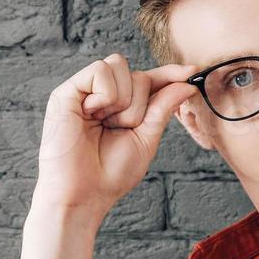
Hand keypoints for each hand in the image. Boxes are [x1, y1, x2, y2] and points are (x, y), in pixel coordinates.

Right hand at [31, 54, 199, 221]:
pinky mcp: (66, 92)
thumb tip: (187, 82)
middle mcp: (102, 96)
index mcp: (120, 107)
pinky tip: (93, 114)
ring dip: (123, 100)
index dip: (169, 74)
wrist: (84, 194)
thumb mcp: (146, 137)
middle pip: (139, 73)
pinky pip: (100, 70)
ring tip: (106, 123)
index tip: (193, 71)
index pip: (149, 80)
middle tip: (121, 128)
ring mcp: (83, 92)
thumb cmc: (111, 172)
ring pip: (119, 65)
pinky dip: (106, 93)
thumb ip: (164, 107)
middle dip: (139, 104)